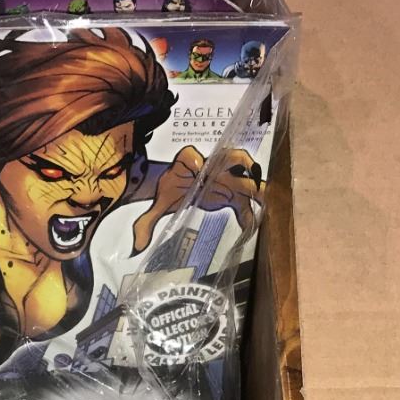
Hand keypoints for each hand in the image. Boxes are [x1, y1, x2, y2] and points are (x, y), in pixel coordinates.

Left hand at [132, 145, 262, 252]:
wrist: (179, 186)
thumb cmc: (171, 187)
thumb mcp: (159, 202)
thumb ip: (147, 221)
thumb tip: (137, 245)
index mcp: (188, 161)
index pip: (189, 155)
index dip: (193, 158)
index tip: (196, 165)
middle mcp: (212, 166)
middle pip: (231, 158)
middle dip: (241, 166)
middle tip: (247, 177)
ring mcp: (226, 178)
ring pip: (246, 177)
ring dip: (255, 187)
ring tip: (262, 200)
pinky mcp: (233, 194)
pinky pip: (245, 204)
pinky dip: (250, 215)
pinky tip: (252, 229)